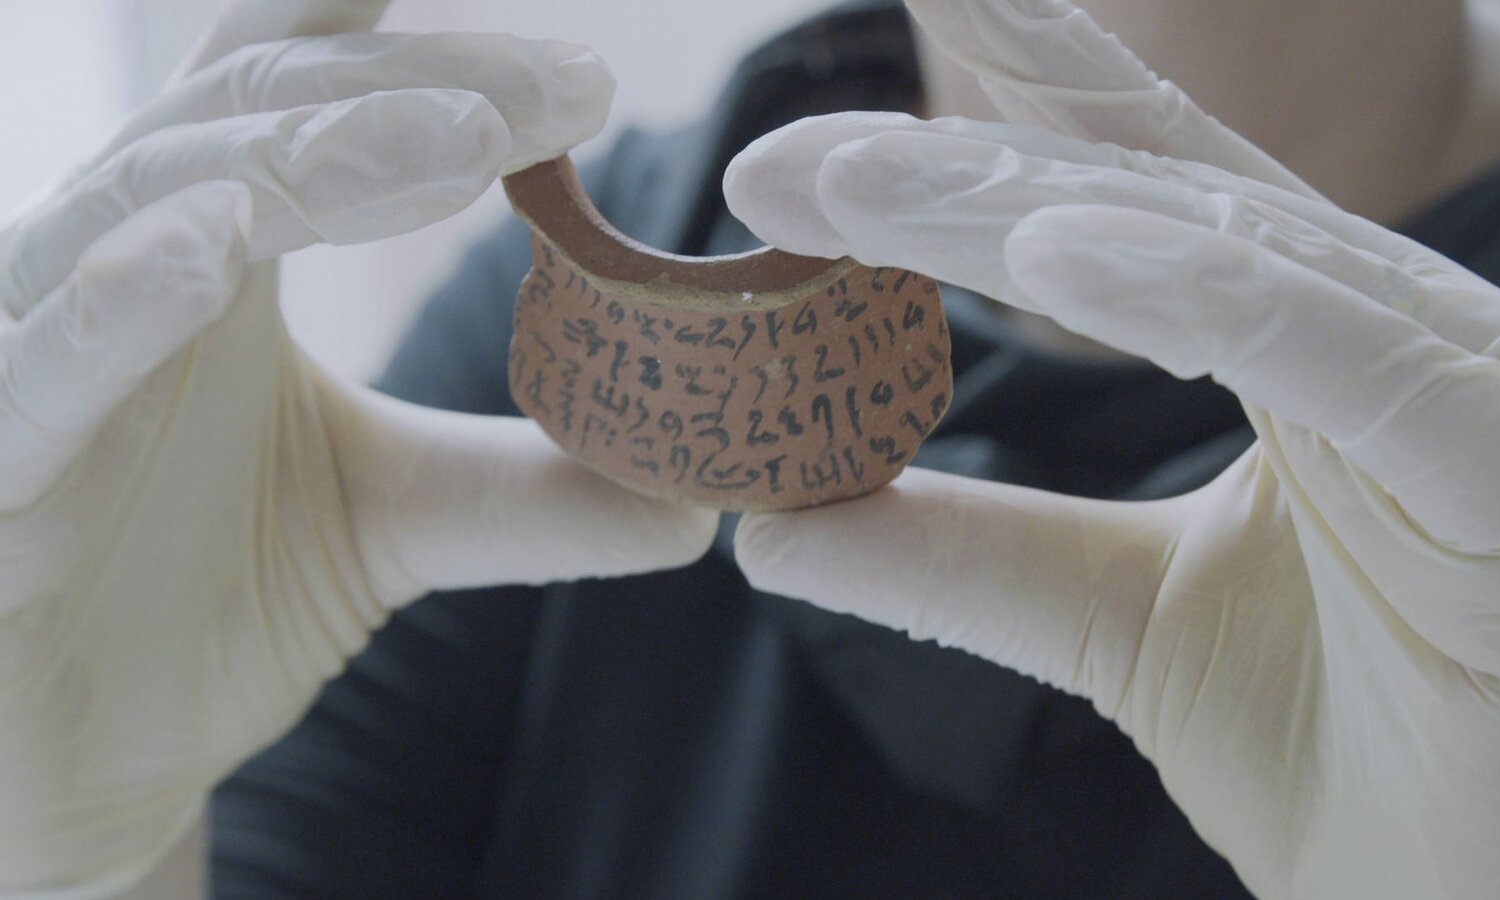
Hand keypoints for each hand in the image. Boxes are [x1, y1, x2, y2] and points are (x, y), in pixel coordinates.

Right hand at [0, 1, 715, 893]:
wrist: (86, 760)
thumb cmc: (212, 599)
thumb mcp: (396, 523)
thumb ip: (527, 494)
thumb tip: (693, 503)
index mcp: (217, 252)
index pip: (298, 92)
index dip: (408, 41)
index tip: (565, 57)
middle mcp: (121, 264)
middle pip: (260, 117)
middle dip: (418, 90)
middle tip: (575, 90)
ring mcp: (36, 348)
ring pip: (154, 202)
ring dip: (311, 157)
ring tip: (460, 138)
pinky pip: (42, 362)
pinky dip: (119, 298)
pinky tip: (216, 248)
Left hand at [725, 1, 1499, 896]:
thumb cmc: (1358, 754)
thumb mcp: (1115, 626)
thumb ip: (967, 559)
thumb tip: (775, 527)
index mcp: (1301, 342)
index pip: (1114, 201)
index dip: (962, 147)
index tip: (786, 162)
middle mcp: (1383, 327)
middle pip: (1147, 193)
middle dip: (956, 156)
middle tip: (773, 159)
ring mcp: (1464, 381)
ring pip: (1223, 250)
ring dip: (1025, 203)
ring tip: (861, 187)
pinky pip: (1356, 358)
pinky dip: (1207, 295)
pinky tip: (1059, 252)